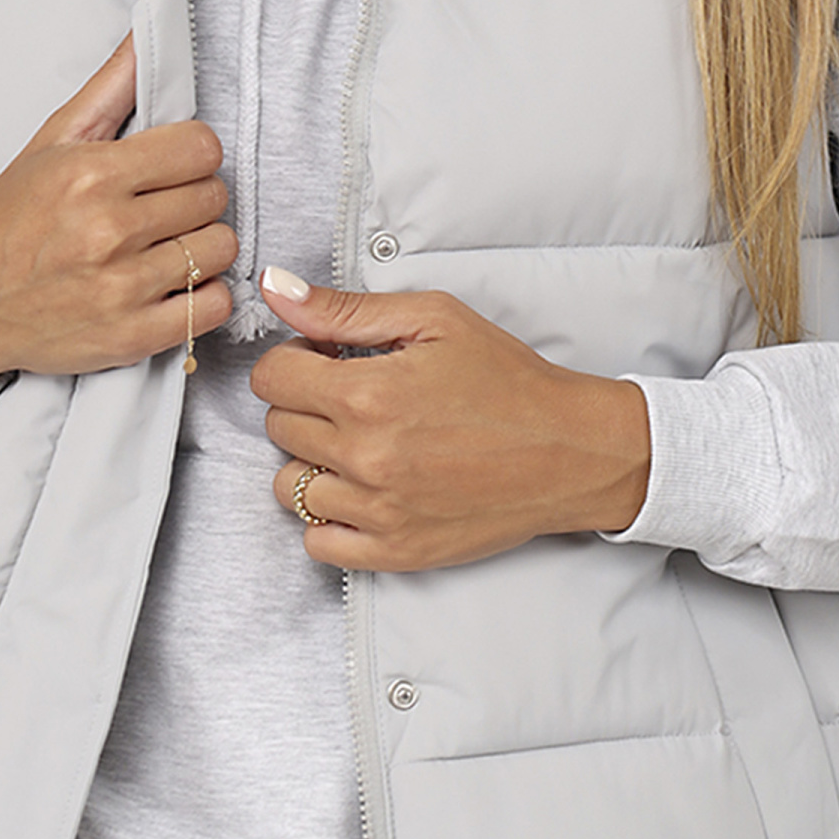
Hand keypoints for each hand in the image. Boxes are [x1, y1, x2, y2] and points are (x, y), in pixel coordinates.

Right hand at [0, 33, 236, 380]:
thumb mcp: (51, 143)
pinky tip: (171, 286)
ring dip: (202, 247)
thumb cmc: (10, 221)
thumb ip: (110, 88)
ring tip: (166, 247)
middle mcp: (108, 230)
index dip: (192, 154)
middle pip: (214, 197)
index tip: (170, 166)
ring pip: (219, 249)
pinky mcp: (133, 336)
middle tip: (161, 208)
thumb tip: (147, 30)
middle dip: (194, 198)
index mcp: (91, 174)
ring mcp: (122, 287)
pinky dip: (203, 296)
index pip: (201, 147)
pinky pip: (214, 306)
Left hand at [250, 269, 651, 571]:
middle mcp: (365, 458)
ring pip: (289, 486)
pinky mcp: (394, 551)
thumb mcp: (433, 320)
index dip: (295, 360)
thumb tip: (276, 288)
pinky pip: (316, 541)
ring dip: (313, 460)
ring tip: (358, 444)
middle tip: (355, 397)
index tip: (327, 361)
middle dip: (306, 404)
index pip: (270, 379)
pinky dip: (327, 516)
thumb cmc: (509, 380)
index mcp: (368, 395)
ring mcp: (377, 511)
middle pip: (279, 427)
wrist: (568, 451)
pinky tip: (361, 490)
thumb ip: (344, 309)